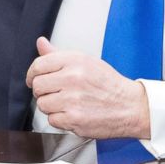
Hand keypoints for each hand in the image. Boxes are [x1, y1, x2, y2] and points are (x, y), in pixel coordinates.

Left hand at [26, 37, 149, 138]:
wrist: (131, 106)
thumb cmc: (109, 85)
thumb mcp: (86, 61)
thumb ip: (58, 55)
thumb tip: (41, 43)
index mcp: (74, 61)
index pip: (38, 65)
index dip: (33, 74)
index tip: (34, 79)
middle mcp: (72, 78)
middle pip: (37, 86)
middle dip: (43, 92)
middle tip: (55, 93)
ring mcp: (72, 99)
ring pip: (43, 104)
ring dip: (51, 107)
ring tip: (67, 104)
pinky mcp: (74, 118)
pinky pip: (52, 120)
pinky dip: (60, 120)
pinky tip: (73, 113)